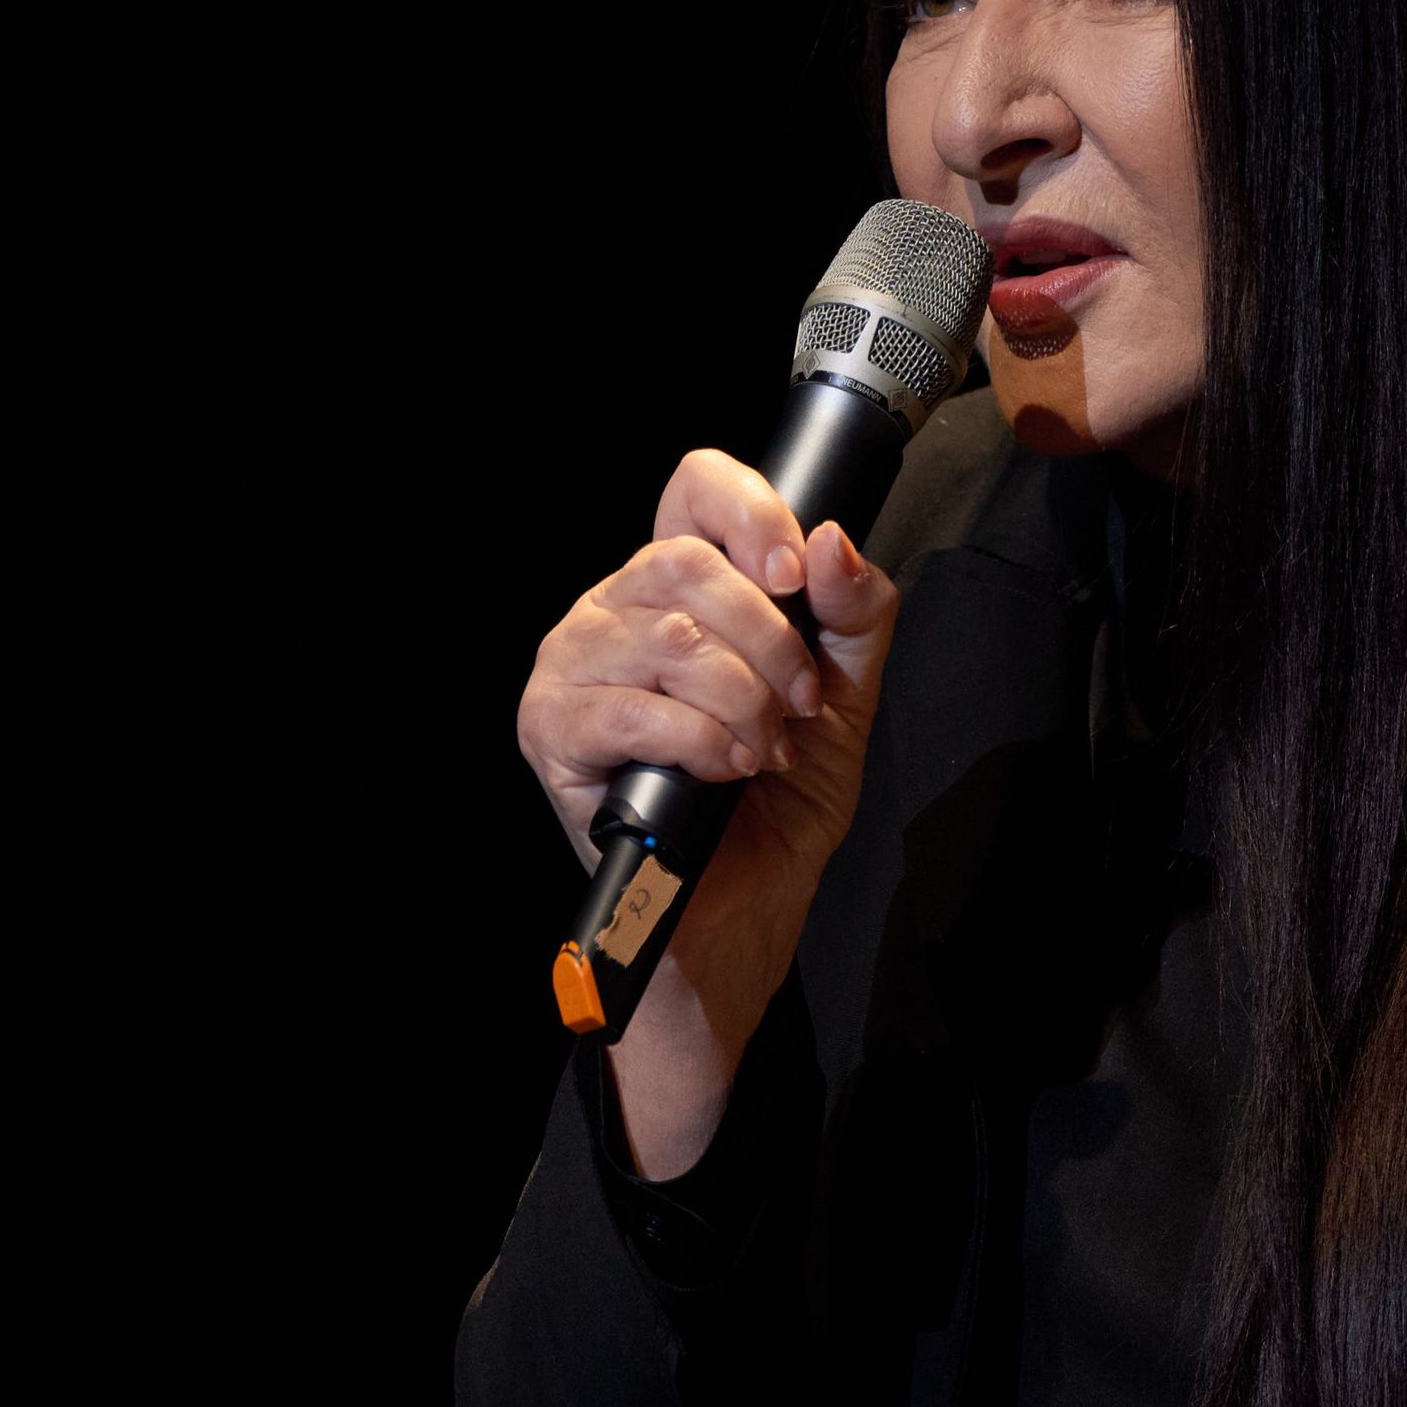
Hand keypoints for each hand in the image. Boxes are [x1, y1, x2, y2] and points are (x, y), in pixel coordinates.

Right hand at [518, 450, 900, 1174]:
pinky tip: (725, 772)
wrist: (740, 917)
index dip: (751, 513)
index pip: (693, 489)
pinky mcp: (552, 735)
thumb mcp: (842, 702)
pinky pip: (633, 708)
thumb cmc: (776, 809)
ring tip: (762, 750)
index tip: (797, 577)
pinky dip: (701, 741)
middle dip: (769, 639)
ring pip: (667, 634)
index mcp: (677, 589)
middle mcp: (613, 613)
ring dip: (741, 699)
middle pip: (684, 560)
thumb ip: (854, 619)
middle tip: (798, 705)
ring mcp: (571, 669)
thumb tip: (833, 544)